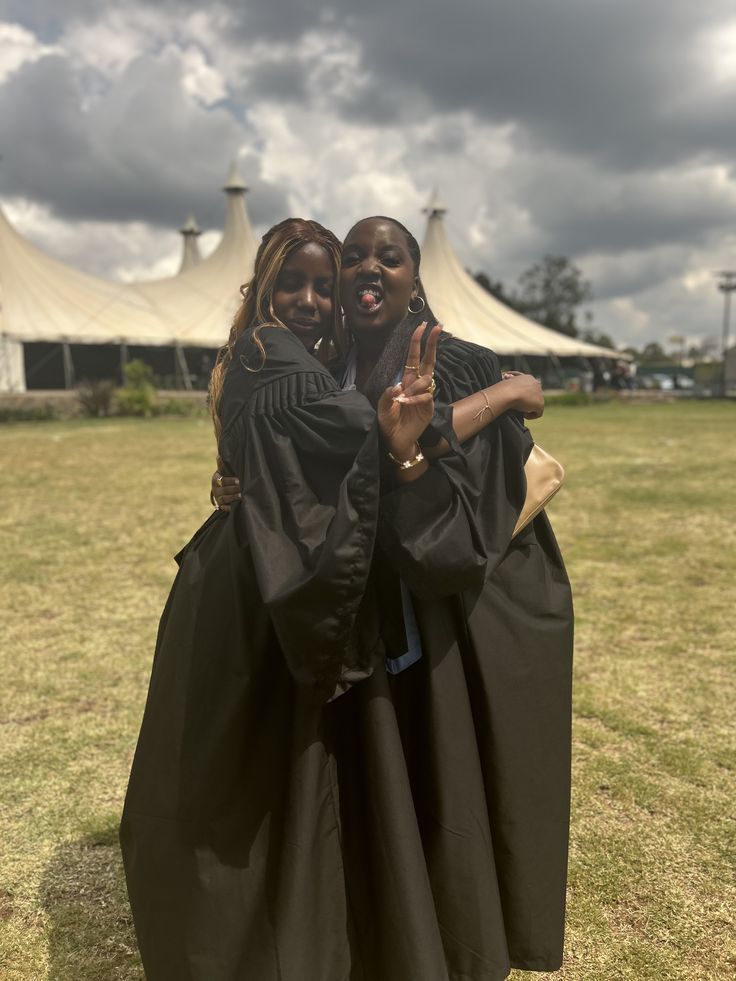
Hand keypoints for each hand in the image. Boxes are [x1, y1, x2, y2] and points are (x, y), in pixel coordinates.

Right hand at [211, 469, 240, 510]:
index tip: (239, 480)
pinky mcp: (221, 506)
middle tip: (242, 488)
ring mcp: (218, 498)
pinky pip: (224, 508)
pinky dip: (229, 508)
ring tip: (242, 496)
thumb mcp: (223, 471)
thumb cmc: (225, 477)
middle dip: (234, 489)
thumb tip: (219, 455)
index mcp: (216, 479)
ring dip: (233, 497)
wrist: (220, 491)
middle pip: (225, 489)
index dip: (231, 481)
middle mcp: (215, 489)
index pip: (223, 480)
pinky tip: (236, 507)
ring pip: (225, 498)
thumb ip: (222, 465)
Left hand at [377, 323, 441, 459]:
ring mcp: (425, 396)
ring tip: (402, 398)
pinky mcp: (429, 408)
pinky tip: (406, 403)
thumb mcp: (382, 406)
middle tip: (438, 327)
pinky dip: (415, 398)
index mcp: (406, 381)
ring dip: (414, 385)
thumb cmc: (388, 422)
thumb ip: (388, 395)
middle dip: (432, 343)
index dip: (418, 343)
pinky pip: (426, 397)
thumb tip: (399, 385)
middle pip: (428, 361)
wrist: (395, 441)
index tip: (422, 326)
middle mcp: (417, 386)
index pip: (414, 358)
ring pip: (427, 379)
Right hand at [502, 373, 543, 418]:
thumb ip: (510, 387)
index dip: (522, 393)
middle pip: (534, 395)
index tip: (515, 398)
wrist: (508, 392)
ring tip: (519, 411)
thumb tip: (505, 380)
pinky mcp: (540, 404)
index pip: (528, 386)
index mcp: (528, 378)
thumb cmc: (503, 388)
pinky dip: (530, 415)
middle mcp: (536, 384)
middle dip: (527, 400)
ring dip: (528, 408)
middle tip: (518, 406)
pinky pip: (538, 413)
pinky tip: (523, 415)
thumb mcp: (505, 385)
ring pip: (536, 404)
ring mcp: (539, 394)